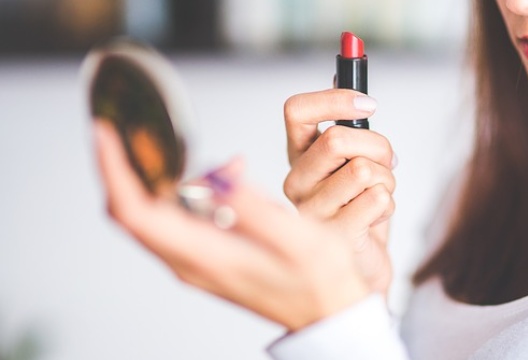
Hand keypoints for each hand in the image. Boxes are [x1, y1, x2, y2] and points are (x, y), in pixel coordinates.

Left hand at [94, 121, 369, 330]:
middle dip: (124, 165)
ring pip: (152, 212)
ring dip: (163, 174)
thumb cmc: (319, 281)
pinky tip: (228, 176)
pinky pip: (177, 217)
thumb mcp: (299, 241)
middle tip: (130, 128)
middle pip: (133, 210)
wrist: (327, 311)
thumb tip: (215, 175)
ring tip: (207, 155)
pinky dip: (188, 187)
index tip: (106, 133)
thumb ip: (254, 209)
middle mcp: (189, 261)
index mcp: (205, 256)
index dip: (115, 170)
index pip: (137, 211)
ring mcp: (194, 260)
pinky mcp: (205, 255)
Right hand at [283, 89, 395, 294]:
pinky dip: (389, 205)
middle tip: (386, 162)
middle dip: (379, 147)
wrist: (362, 264)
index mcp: (299, 157)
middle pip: (338, 139)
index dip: (335, 99)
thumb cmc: (359, 208)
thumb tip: (348, 77)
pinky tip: (375, 218)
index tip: (370, 105)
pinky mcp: (333, 237)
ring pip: (365, 170)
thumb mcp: (354, 160)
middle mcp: (296, 182)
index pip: (296, 111)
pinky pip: (378, 200)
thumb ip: (349, 126)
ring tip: (379, 195)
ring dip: (388, 180)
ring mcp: (311, 211)